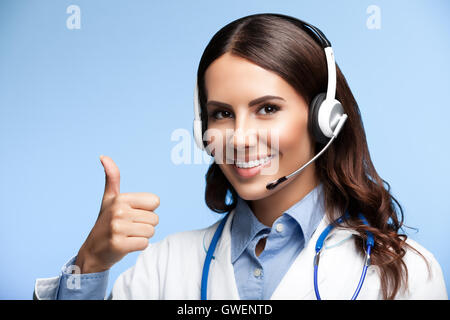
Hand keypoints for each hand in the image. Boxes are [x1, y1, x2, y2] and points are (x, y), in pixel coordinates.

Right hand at [75, 155, 159, 272]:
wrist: (92, 251)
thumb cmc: (105, 222)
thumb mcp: (109, 198)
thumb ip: (112, 177)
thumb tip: (103, 156)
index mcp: (121, 198)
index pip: (155, 202)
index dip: (147, 210)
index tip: (133, 214)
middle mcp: (118, 211)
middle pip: (155, 219)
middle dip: (145, 225)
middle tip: (129, 228)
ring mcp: (117, 228)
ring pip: (151, 232)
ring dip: (142, 236)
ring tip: (127, 235)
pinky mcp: (119, 245)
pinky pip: (144, 244)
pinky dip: (138, 246)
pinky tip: (126, 245)